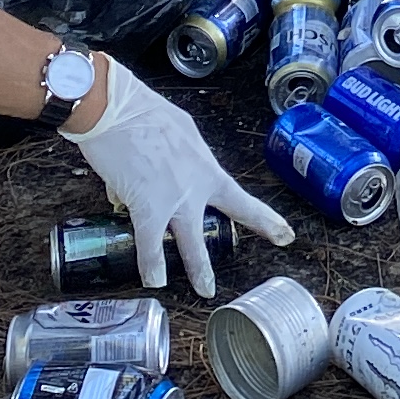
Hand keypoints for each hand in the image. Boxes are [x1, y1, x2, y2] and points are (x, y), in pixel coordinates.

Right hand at [68, 57, 289, 291]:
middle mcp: (197, 182)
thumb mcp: (173, 133)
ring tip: (205, 290)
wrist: (116, 108)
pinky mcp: (147, 206)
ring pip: (191, 242)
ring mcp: (175, 197)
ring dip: (198, 268)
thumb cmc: (138, 112)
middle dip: (254, 231)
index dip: (263, 217)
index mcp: (205, 164)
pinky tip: (154, 280)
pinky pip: (150, 244)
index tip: (284, 232)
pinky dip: (151, 264)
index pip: (239, 196)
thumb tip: (152, 183)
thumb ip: (172, 162)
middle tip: (275, 245)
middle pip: (230, 214)